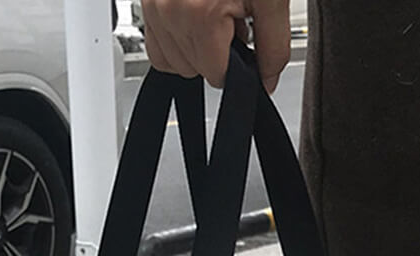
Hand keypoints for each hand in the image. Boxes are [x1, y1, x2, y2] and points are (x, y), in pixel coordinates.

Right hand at [141, 0, 290, 93]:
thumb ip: (274, 47)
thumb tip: (266, 83)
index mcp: (201, 15)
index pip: (217, 76)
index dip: (237, 63)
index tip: (244, 37)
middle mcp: (169, 11)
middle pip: (193, 70)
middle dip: (216, 51)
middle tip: (231, 17)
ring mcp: (152, 5)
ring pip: (172, 62)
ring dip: (194, 46)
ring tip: (213, 9)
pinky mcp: (145, 0)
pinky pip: (154, 43)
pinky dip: (173, 39)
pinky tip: (193, 18)